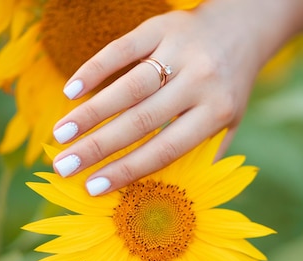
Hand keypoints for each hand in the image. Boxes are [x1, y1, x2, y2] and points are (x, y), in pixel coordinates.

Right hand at [50, 0, 271, 195]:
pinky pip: (122, 48)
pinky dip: (94, 69)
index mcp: (217, 111)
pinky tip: (70, 91)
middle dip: (98, 147)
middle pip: (141, 120)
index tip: (94, 188)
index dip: (128, 169)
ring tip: (60, 135)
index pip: (166, 149)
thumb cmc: (229, 85)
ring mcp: (179, 51)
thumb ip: (206, 154)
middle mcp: (200, 81)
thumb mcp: (231, 121)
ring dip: (90, 112)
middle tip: (64, 167)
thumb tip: (170, 192)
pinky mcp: (162, 25)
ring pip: (129, 86)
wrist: (243, 27)